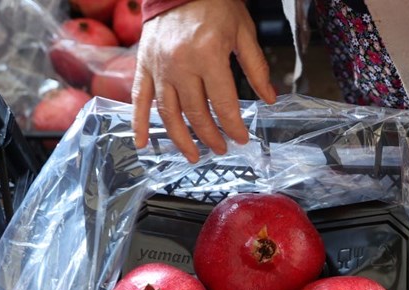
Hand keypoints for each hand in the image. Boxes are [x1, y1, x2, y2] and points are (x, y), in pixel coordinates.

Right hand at [132, 0, 275, 161]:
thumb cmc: (214, 3)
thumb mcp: (243, 32)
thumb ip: (256, 68)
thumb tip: (269, 98)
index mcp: (208, 55)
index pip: (223, 104)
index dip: (233, 126)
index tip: (242, 138)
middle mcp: (181, 64)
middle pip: (196, 113)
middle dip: (210, 136)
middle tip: (221, 148)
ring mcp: (159, 67)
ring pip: (168, 113)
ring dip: (181, 139)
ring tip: (193, 155)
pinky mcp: (144, 65)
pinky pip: (139, 99)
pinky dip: (139, 123)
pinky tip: (142, 143)